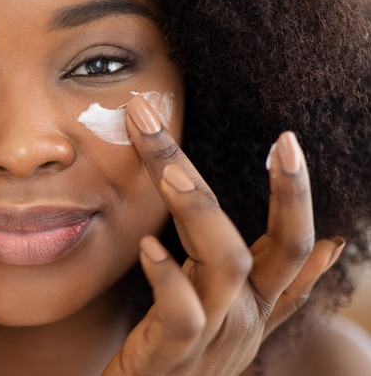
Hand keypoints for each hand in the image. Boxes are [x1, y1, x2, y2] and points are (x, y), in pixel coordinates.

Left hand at [102, 96, 344, 375]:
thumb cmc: (183, 356)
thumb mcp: (238, 320)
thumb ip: (282, 288)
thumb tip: (332, 244)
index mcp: (258, 304)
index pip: (294, 245)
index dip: (296, 196)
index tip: (286, 141)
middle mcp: (244, 318)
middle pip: (268, 244)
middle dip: (258, 183)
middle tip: (233, 128)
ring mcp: (212, 339)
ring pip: (227, 265)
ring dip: (198, 209)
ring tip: (168, 168)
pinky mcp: (172, 357)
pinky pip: (183, 314)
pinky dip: (168, 276)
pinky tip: (147, 244)